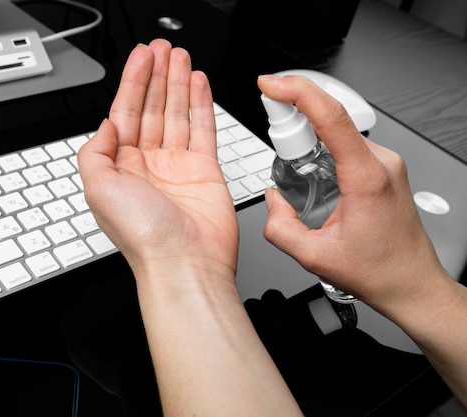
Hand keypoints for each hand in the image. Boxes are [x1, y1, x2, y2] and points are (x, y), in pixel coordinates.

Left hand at [78, 39, 238, 279]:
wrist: (185, 263)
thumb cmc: (142, 235)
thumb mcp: (97, 188)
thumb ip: (95, 150)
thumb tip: (108, 124)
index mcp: (120, 168)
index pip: (125, 113)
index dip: (132, 83)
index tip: (140, 57)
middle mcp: (148, 165)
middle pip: (152, 108)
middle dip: (156, 76)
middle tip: (162, 49)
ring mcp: (177, 166)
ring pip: (177, 114)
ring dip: (177, 84)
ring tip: (180, 57)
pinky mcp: (205, 170)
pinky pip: (203, 129)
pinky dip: (201, 105)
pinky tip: (197, 84)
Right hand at [258, 74, 449, 314]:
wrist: (412, 283)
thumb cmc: (378, 270)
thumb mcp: (314, 257)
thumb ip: (280, 228)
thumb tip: (271, 200)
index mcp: (366, 178)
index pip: (332, 116)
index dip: (298, 92)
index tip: (271, 84)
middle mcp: (381, 162)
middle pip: (333, 115)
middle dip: (294, 110)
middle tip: (271, 124)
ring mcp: (386, 163)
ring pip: (340, 128)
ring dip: (309, 129)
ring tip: (287, 149)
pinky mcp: (384, 168)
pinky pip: (348, 141)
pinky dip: (323, 141)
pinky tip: (309, 161)